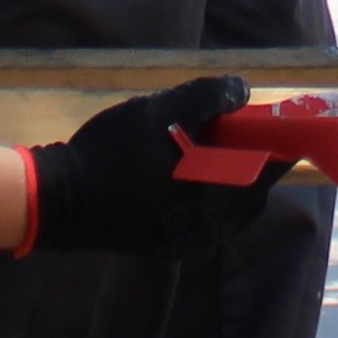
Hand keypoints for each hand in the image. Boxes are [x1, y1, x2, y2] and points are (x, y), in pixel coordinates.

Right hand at [26, 76, 276, 255]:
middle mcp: (210, 228)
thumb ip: (207, 98)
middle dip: (251, 162)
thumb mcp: (160, 112)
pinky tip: (184, 174)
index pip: (268, 171)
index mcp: (215, 197)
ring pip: (230, 209)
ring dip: (230, 180)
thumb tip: (242, 91)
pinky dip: (209, 197)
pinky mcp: (170, 247)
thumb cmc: (111, 152)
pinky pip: (208, 221)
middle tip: (235, 133)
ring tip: (207, 151)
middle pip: (252, 193)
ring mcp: (190, 242)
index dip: (276, 145)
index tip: (274, 125)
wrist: (60, 201)